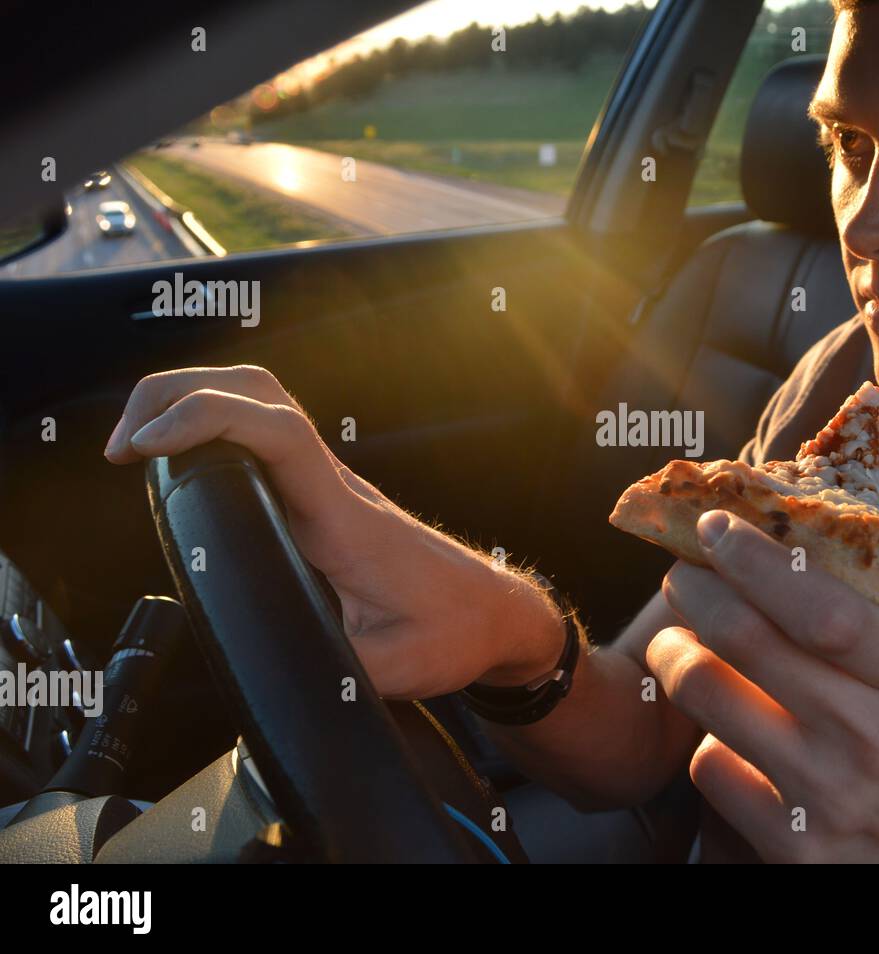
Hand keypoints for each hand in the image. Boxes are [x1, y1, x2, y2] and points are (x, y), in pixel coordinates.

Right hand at [104, 366, 562, 696]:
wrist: (493, 613)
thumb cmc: (453, 633)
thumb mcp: (392, 670)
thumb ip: (334, 674)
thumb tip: (278, 685)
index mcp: (345, 518)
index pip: (278, 436)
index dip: (208, 421)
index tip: (148, 444)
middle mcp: (334, 487)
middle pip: (260, 392)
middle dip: (180, 392)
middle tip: (124, 444)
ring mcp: (329, 486)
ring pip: (261, 404)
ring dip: (192, 401)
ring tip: (136, 445)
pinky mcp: (323, 497)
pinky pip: (264, 437)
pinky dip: (213, 428)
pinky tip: (181, 460)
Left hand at [647, 509, 878, 862]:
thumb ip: (875, 619)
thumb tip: (797, 541)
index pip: (821, 608)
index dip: (757, 561)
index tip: (718, 528)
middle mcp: (867, 734)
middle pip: (744, 638)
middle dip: (695, 591)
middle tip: (682, 577)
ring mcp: (824, 794)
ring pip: (707, 695)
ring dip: (674, 655)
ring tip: (676, 645)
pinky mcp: (789, 844)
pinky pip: (710, 767)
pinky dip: (703, 737)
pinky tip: (719, 729)